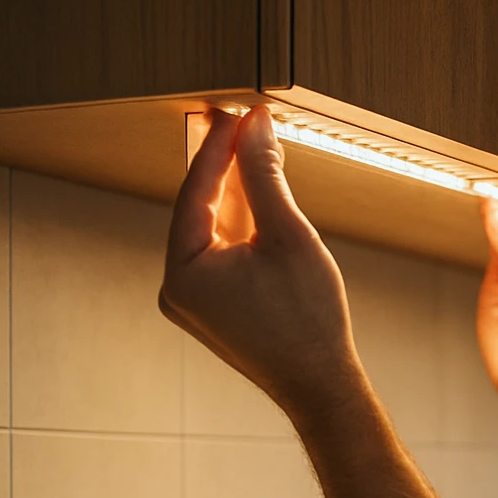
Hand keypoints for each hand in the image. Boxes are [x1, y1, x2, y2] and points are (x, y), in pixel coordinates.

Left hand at [160, 106, 364, 418]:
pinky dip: (241, 225)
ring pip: (212, 230)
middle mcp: (176, 287)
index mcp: (182, 272)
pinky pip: (221, 253)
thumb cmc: (309, 320)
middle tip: (247, 123)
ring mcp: (192, 301)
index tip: (239, 113)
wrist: (321, 384)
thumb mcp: (289, 236)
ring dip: (237, 194)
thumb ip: (265, 177)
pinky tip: (262, 200)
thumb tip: (255, 128)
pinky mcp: (212, 308)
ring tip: (260, 153)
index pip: (196, 191)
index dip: (219, 147)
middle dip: (226, 167)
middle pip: (200, 208)